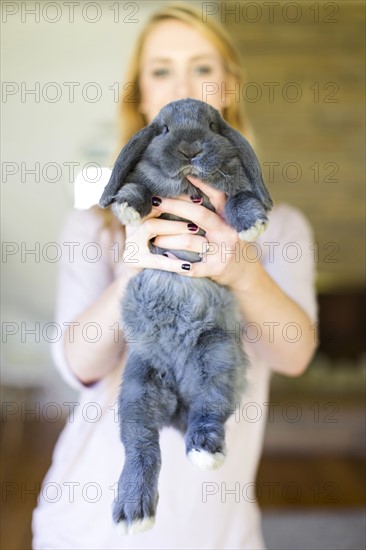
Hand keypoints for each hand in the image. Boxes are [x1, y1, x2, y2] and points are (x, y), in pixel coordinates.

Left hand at [122, 176, 258, 289]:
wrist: (244, 273)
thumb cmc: (227, 242)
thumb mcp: (226, 223)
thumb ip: (212, 208)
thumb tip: (187, 186)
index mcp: (229, 217)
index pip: (217, 196)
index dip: (202, 184)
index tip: (183, 174)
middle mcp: (228, 231)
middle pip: (199, 214)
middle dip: (174, 206)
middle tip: (154, 201)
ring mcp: (223, 251)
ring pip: (189, 241)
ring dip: (167, 238)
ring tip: (154, 237)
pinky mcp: (216, 269)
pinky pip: (192, 267)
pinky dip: (175, 263)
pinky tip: (164, 258)